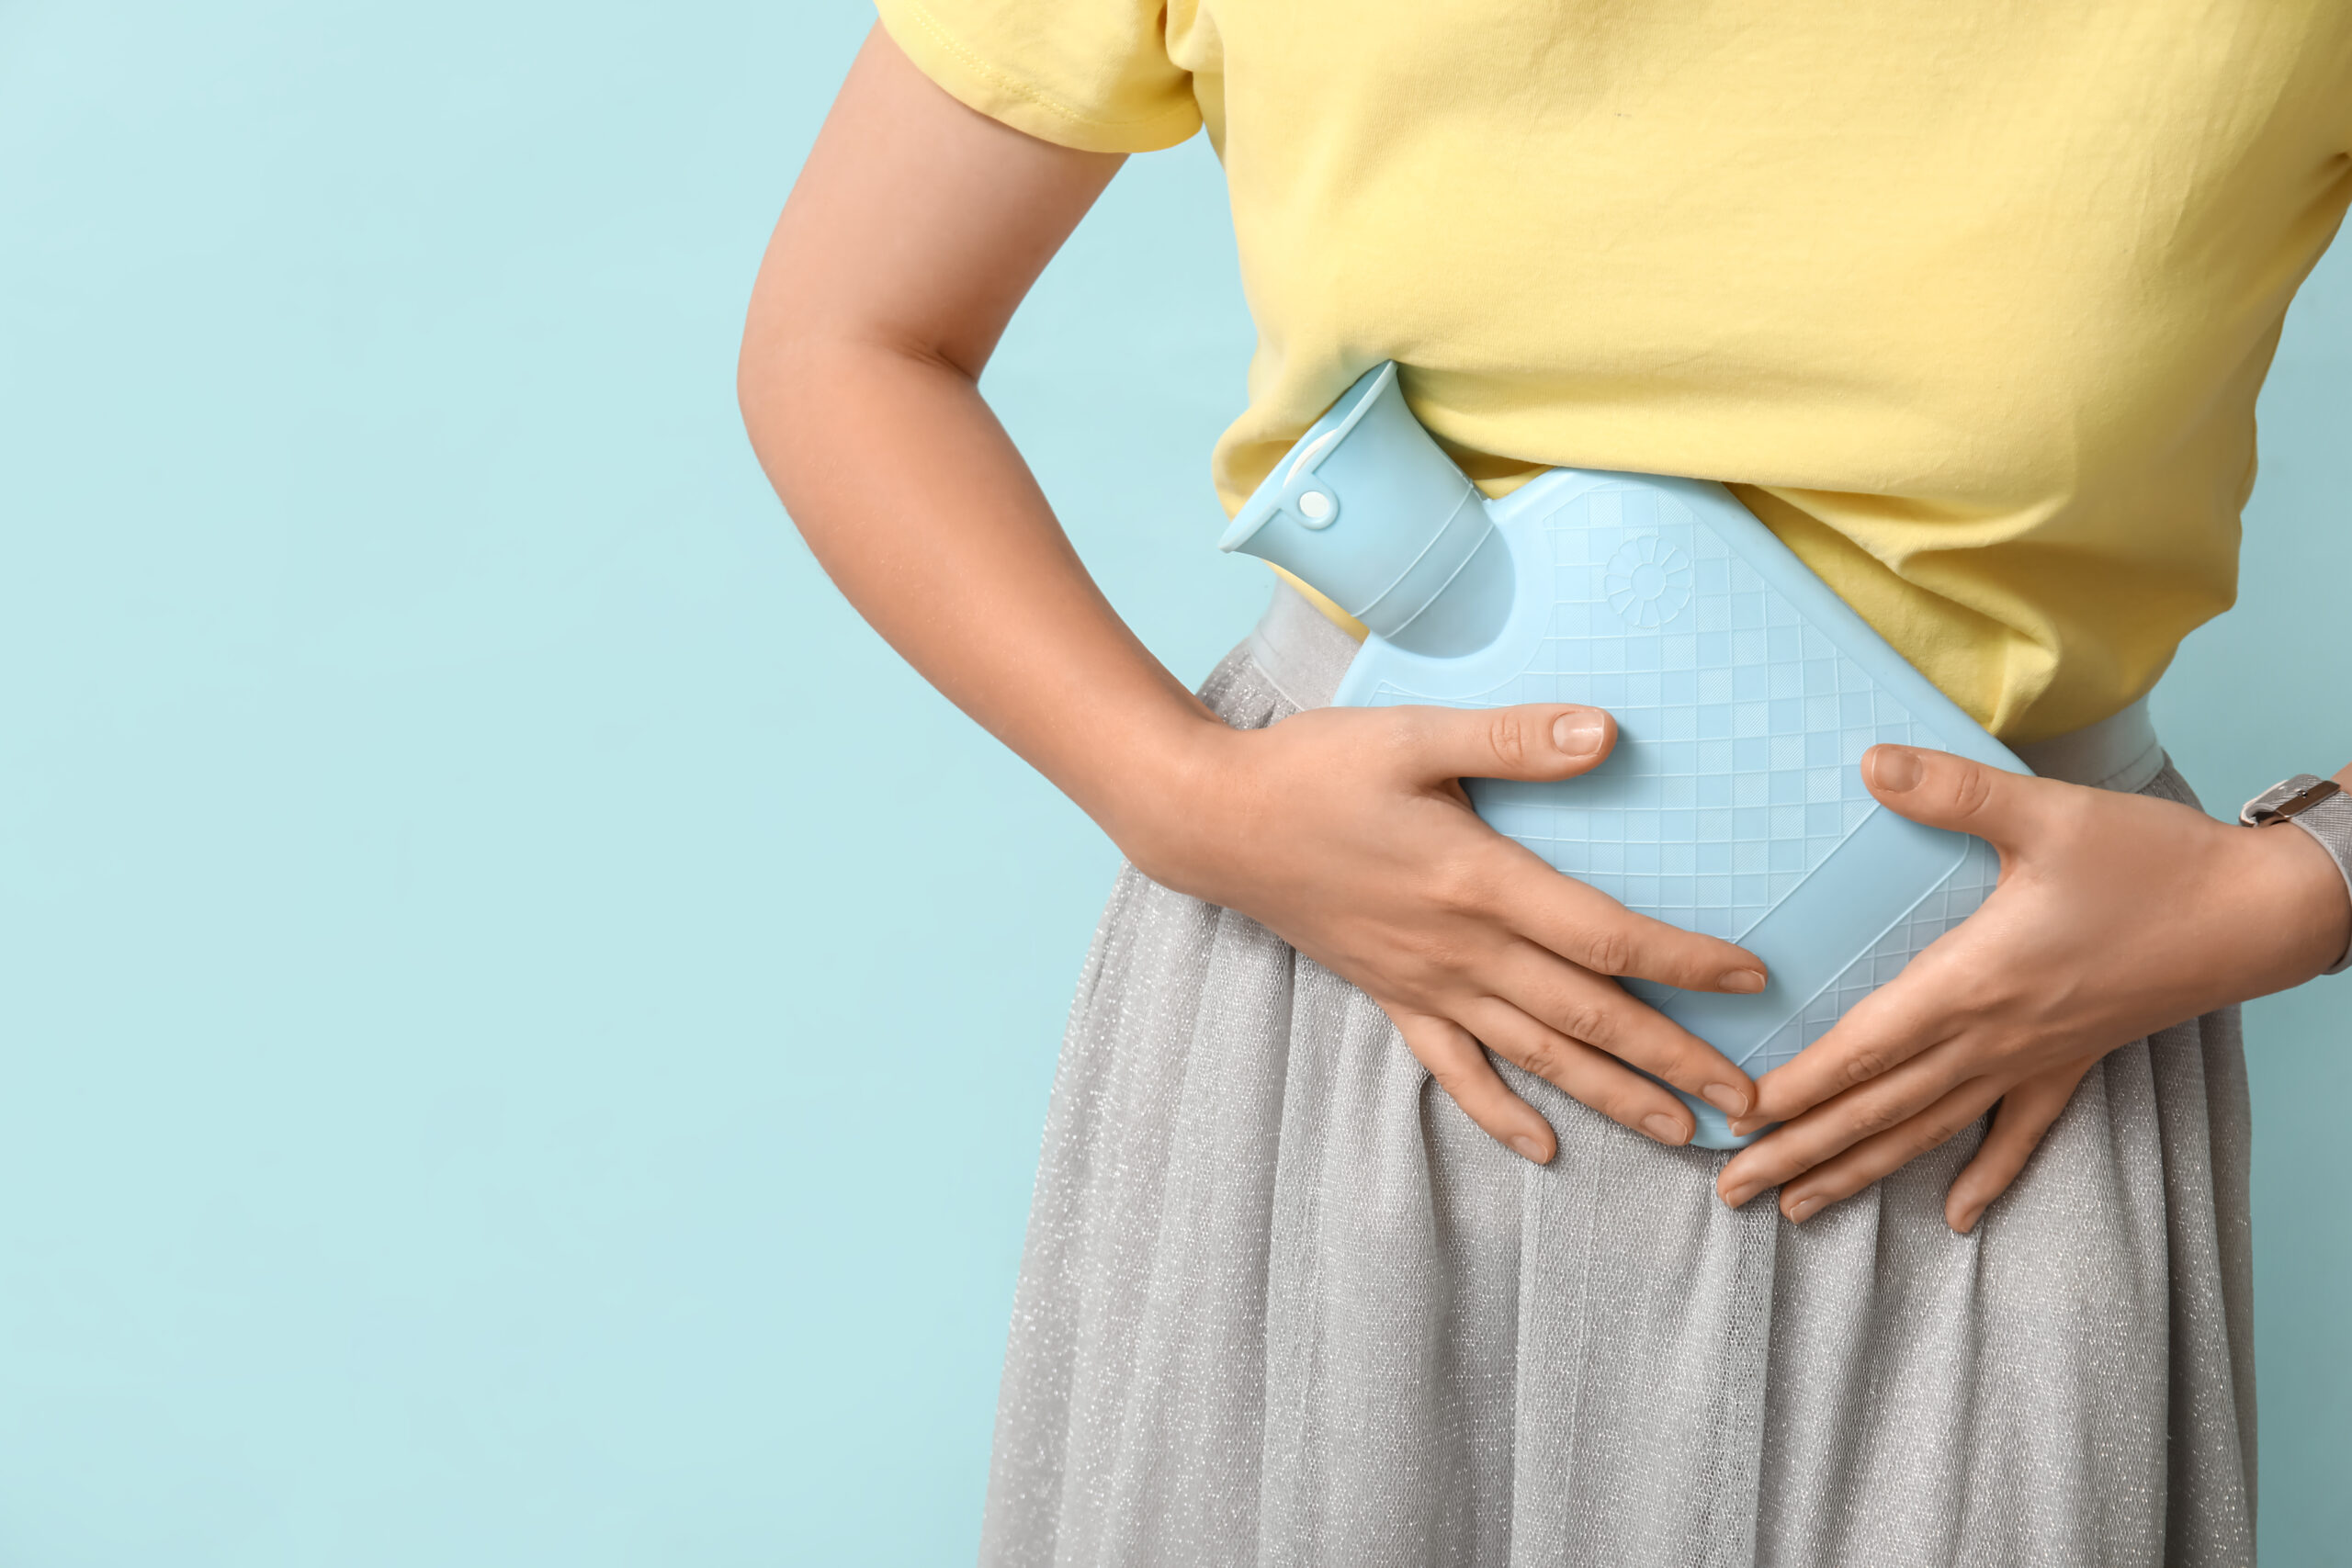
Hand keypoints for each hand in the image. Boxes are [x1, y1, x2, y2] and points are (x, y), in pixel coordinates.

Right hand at [1124, 701, 1771, 1162]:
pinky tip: (1546, 1146)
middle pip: (1588, 1017)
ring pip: (1537, 1056)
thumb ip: (1513, 738)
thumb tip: (1607, 732)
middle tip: (1750, 1101)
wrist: (1214, 822)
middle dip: (1674, 1059)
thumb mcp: (1413, 734)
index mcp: (1478, 881)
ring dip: (1613, 1097)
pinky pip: (1455, 1070)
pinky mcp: (1391, 997)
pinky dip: (1501, 1111)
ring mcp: (1425, 984)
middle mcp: (1461, 950)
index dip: (1685, 961)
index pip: (1604, 936)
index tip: (1753, 980)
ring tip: (1681, 1133)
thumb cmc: (1313, 768)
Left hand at [1716, 744, 2351, 1230]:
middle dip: (1801, 1152)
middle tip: (1733, 1192)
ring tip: (1798, 1210)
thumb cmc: (2150, 860)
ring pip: (1929, 1132)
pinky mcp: (2071, 1063)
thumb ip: (1953, 791)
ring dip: (1860, 1172)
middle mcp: (1993, 1036)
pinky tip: (1954, 1219)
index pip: (1864, 1047)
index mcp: (1973, 981)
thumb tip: (1870, 762)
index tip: (1740, 1119)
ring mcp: (2032, 1059)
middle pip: (1878, 1108)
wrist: (2257, 912)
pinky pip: (2018, 1134)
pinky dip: (1984, 1178)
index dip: (1799, 1087)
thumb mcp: (2047, 814)